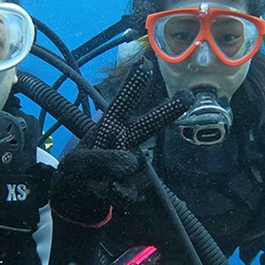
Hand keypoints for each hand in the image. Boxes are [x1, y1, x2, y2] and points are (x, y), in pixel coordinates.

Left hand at [50, 58, 192, 226]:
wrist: (77, 200)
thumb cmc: (77, 172)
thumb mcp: (76, 163)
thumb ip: (100, 159)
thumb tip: (130, 164)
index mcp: (109, 128)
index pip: (121, 104)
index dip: (133, 85)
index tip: (145, 64)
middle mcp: (126, 141)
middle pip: (149, 124)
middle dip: (168, 110)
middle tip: (187, 96)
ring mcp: (134, 163)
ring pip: (134, 165)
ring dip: (110, 174)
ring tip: (95, 179)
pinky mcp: (137, 186)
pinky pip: (130, 190)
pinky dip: (114, 193)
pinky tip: (104, 191)